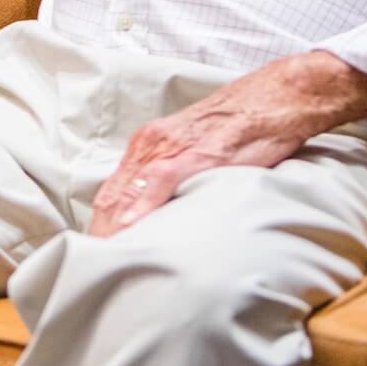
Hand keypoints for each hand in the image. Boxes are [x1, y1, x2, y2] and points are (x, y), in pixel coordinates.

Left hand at [88, 51, 366, 236]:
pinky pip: (161, 180)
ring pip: (128, 190)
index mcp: (148, 146)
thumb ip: (175, 176)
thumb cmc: (240, 127)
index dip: (100, 224)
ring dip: (114, 226)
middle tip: (92, 268)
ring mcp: (171, 147)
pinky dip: (143, 206)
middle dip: (100, 232)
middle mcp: (150, 144)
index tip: (93, 254)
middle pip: (112, 196)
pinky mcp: (196, 153)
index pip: (112, 192)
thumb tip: (164, 211)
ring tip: (105, 259)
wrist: (274, 97)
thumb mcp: (196, 151)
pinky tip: (133, 227)